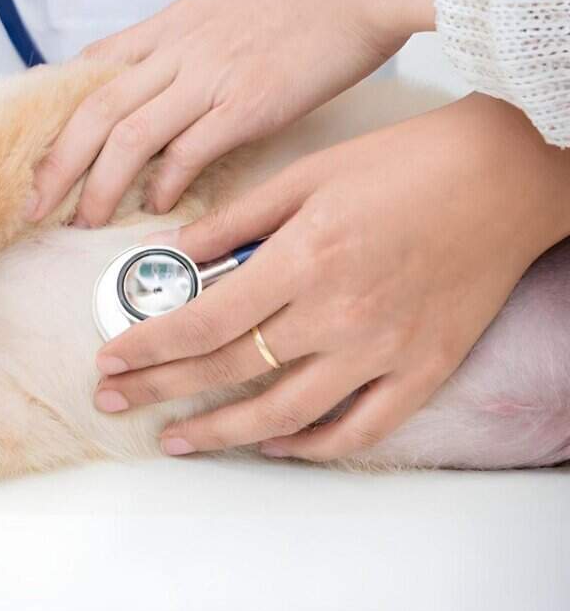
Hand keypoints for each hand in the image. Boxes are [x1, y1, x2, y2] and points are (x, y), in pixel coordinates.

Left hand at [28, 0, 448, 225]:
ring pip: (128, 135)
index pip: (91, 70)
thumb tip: (169, 80)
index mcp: (168, 26)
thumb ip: (189, 43)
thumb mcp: (225, 6)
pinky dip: (166, 183)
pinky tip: (158, 209)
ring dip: (99, 185)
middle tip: (33, 205)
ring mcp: (209, 77)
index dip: (58, 115)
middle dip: (56, 163)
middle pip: (93, 110)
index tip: (37, 152)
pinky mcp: (248, 103)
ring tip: (84, 222)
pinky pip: (190, 149)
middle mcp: (176, 51)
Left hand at [91, 94, 569, 460]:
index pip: (205, 319)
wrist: (500, 177)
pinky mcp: (423, 371)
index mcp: (304, 257)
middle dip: (161, 389)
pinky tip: (272, 444)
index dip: (149, 345)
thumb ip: (235, 219)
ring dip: (221, 432)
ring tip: (176, 438)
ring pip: (285, 415)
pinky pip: (358, 430)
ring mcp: (384, 350)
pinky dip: (311, 446)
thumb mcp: (306, 174)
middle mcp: (339, 313)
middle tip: (115, 401)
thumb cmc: (403, 163)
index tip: (110, 358)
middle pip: (230, 368)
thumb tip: (172, 251)